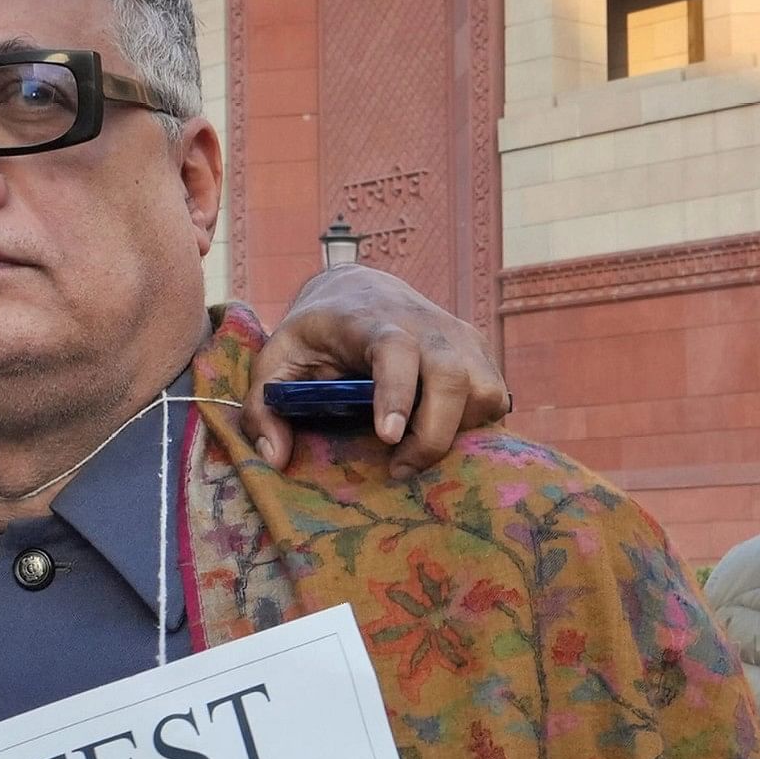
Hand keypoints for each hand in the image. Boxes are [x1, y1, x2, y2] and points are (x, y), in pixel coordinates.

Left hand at [241, 264, 512, 473]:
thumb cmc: (317, 333)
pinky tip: (443, 429)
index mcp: (373, 322)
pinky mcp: (480, 352)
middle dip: (434, 434)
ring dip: (459, 430)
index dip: (397, 393)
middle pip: (454, 379)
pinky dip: (475, 424)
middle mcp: (427, 326)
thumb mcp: (277, 358)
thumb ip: (263, 404)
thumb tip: (274, 456)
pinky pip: (496, 398)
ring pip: (485, 392)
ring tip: (421, 444)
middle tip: (401, 467)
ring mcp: (460, 338)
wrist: (364, 291)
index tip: (388, 437)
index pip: (396, 350)